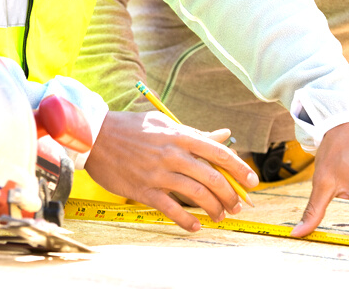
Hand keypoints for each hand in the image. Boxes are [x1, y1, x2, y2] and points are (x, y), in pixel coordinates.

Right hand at [82, 110, 257, 231]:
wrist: (96, 136)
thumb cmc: (132, 127)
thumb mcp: (164, 123)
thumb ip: (194, 133)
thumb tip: (223, 135)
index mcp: (180, 135)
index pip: (218, 153)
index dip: (239, 168)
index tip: (252, 181)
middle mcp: (172, 154)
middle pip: (211, 178)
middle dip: (229, 194)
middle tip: (236, 205)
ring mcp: (158, 173)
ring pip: (195, 195)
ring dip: (212, 209)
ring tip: (219, 216)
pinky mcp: (143, 189)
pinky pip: (170, 209)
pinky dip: (186, 220)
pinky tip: (195, 226)